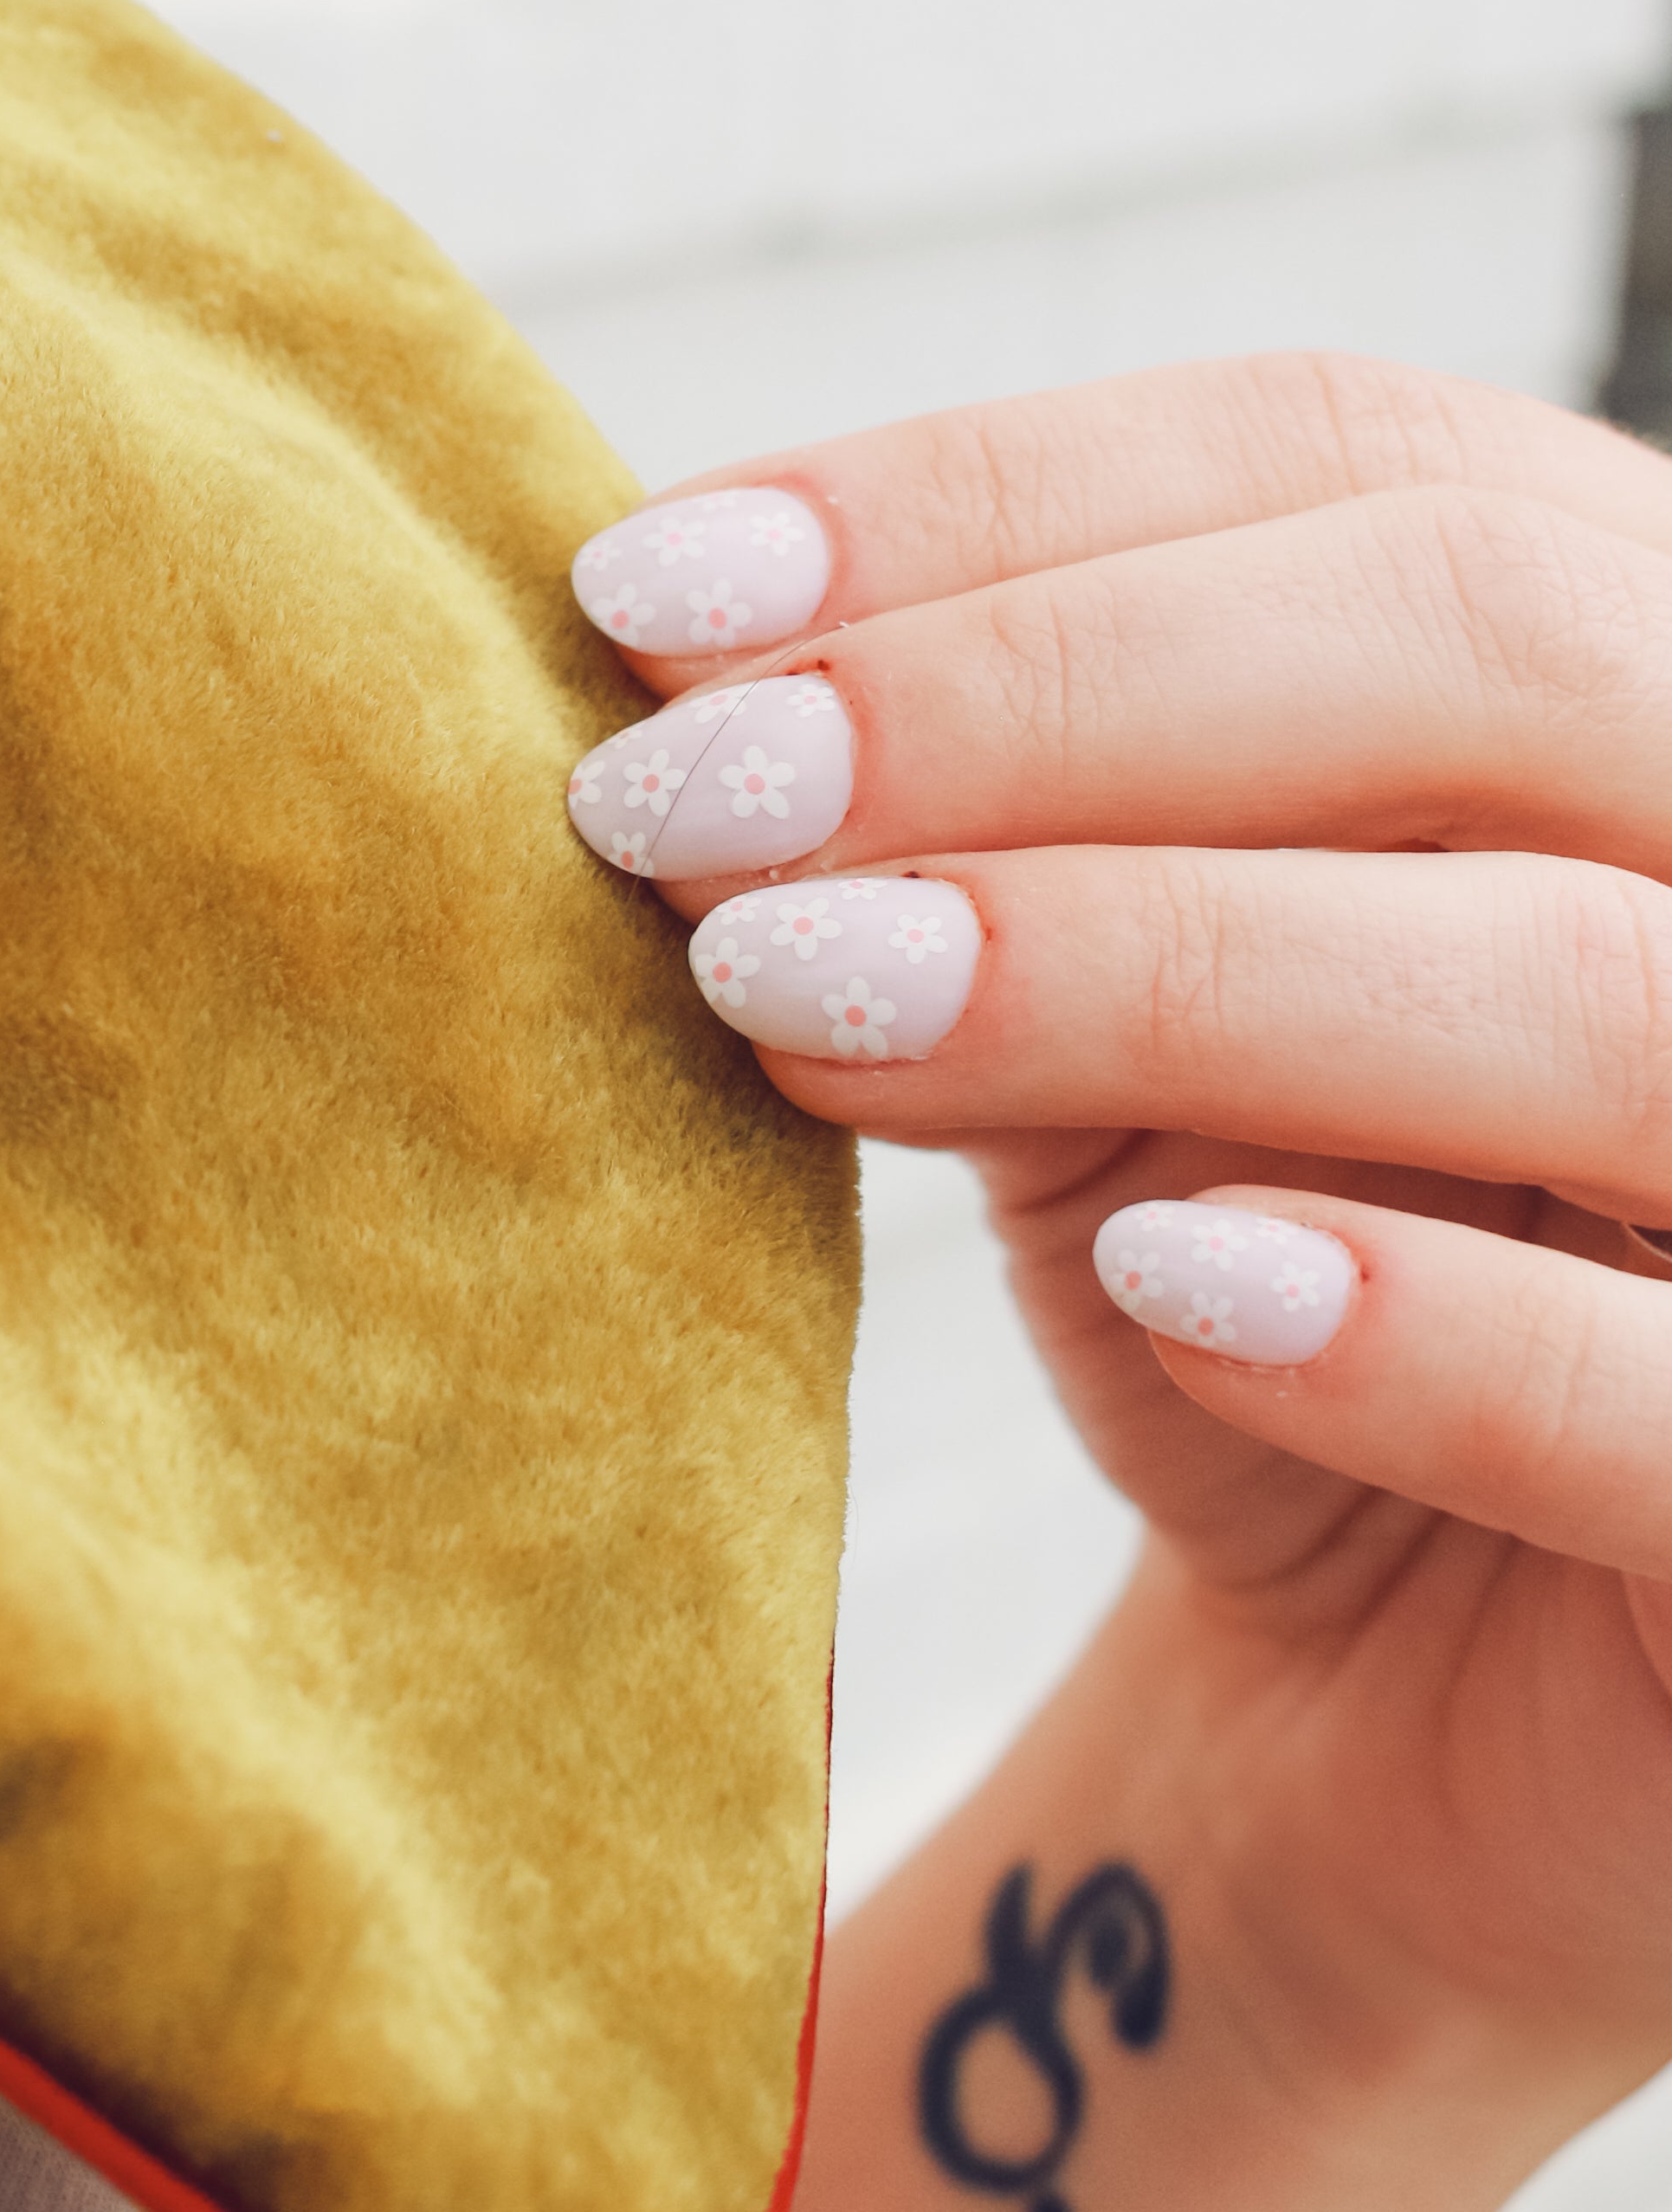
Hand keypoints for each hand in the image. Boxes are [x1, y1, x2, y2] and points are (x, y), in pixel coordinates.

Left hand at [574, 352, 1671, 2140]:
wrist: (1416, 1744)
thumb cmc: (1272, 1324)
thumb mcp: (1106, 1060)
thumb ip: (995, 881)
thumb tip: (729, 744)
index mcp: (1657, 682)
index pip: (1373, 467)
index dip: (995, 498)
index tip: (642, 597)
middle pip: (1492, 636)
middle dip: (1030, 693)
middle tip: (678, 801)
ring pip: (1586, 981)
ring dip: (1149, 957)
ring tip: (800, 995)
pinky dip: (1421, 1321)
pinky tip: (1166, 1279)